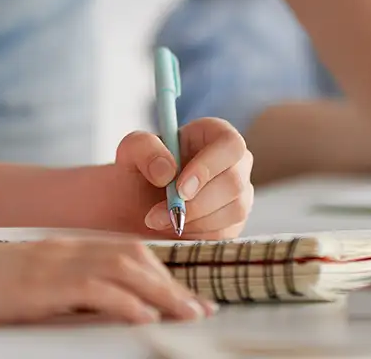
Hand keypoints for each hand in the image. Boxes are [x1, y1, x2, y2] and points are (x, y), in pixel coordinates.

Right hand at [0, 239, 212, 325]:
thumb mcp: (17, 289)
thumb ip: (53, 296)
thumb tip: (88, 317)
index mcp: (58, 250)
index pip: (122, 254)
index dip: (161, 274)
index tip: (186, 300)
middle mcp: (61, 250)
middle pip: (133, 257)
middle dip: (172, 283)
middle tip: (202, 311)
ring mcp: (49, 265)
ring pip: (122, 270)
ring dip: (162, 293)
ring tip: (189, 316)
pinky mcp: (35, 286)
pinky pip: (90, 289)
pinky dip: (122, 301)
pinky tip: (143, 317)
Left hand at [115, 119, 254, 238]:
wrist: (138, 207)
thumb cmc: (140, 172)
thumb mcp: (130, 151)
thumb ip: (144, 148)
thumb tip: (168, 170)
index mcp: (216, 135)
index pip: (230, 145)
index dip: (209, 167)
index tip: (180, 189)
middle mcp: (236, 163)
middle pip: (235, 183)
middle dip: (197, 203)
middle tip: (159, 214)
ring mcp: (240, 195)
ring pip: (234, 210)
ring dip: (193, 221)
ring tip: (159, 220)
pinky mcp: (235, 223)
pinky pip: (226, 233)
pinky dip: (197, 235)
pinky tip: (174, 229)